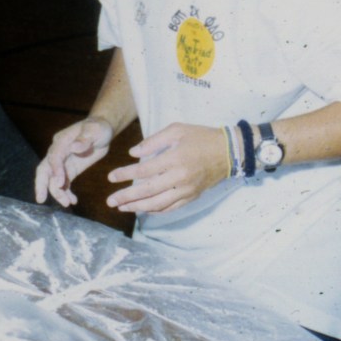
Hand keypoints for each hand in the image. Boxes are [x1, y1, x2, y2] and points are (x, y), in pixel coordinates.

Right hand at [35, 117, 113, 205]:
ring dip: (57, 192)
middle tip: (41, 199)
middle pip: (44, 169)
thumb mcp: (95, 131)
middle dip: (41, 184)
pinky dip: (65, 192)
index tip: (60, 184)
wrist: (102, 131)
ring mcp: (62, 162)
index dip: (55, 170)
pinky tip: (73, 201)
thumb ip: (85, 139)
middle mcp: (58, 152)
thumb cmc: (98, 128)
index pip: (54, 157)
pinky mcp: (69, 169)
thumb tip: (73, 147)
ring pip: (53, 179)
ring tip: (67, 203)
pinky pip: (63, 183)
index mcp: (62, 141)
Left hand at [105, 123, 226, 213]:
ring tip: (122, 207)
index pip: (144, 170)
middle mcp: (180, 178)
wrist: (230, 152)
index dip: (126, 174)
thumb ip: (153, 141)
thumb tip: (132, 153)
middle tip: (110, 201)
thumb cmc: (200, 137)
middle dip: (126, 197)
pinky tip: (142, 210)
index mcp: (175, 159)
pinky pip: (171, 208)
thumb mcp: (176, 130)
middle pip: (148, 191)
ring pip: (158, 203)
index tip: (111, 177)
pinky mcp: (192, 197)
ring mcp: (187, 190)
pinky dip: (155, 211)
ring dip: (138, 207)